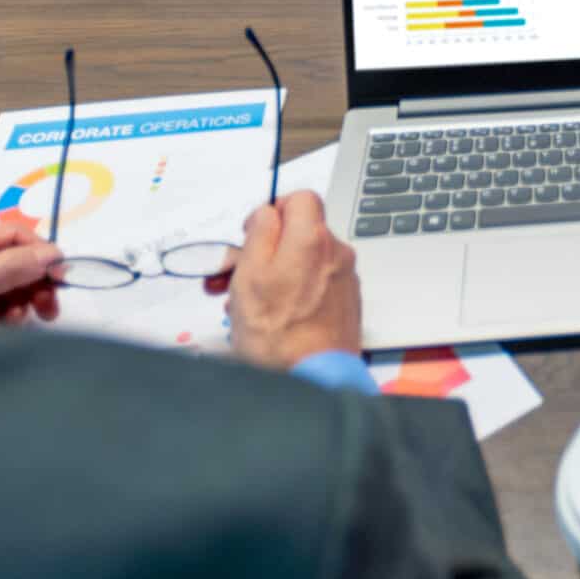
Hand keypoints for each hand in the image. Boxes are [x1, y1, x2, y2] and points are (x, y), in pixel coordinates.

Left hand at [0, 225, 62, 335]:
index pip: (7, 235)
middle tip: (49, 309)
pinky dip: (0, 322)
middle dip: (31, 282)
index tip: (63, 277)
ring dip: (17, 305)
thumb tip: (48, 254)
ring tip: (18, 324)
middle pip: (6, 263)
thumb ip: (3, 270)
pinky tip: (0, 332)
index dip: (39, 253)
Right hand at [212, 192, 363, 369]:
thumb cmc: (277, 333)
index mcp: (314, 238)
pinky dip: (292, 292)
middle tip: (233, 275)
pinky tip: (270, 317)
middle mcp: (337, 253)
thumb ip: (260, 232)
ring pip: (303, 262)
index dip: (273, 211)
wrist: (313, 381)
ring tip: (243, 304)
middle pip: (300, 232)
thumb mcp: (250, 272)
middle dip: (265, 249)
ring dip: (273, 274)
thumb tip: (268, 211)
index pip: (301, 197)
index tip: (253, 233)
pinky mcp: (345, 304)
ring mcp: (344, 280)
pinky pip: (315, 285)